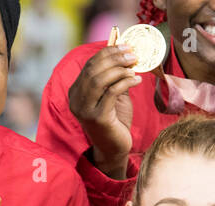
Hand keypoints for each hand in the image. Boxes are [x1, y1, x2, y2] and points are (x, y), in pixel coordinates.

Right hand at [67, 43, 138, 178]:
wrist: (115, 148)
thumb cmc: (115, 120)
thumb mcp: (113, 94)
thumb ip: (115, 76)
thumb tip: (125, 53)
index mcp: (76, 91)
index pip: (90, 65)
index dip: (108, 53)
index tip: (126, 47)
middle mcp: (76, 100)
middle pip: (93, 70)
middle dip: (115, 58)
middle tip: (133, 54)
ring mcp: (85, 110)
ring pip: (100, 79)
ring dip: (120, 69)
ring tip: (135, 66)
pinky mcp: (98, 118)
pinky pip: (112, 92)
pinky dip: (126, 82)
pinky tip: (137, 80)